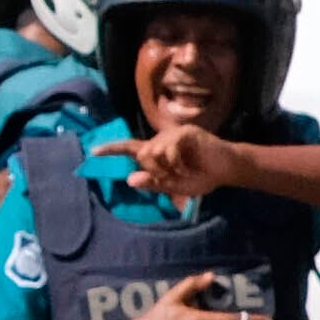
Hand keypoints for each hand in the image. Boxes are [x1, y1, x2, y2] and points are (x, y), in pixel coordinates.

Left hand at [116, 125, 249, 202]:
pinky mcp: (186, 133)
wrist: (227, 170)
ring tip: (183, 171)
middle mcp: (161, 140)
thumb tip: (130, 179)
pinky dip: (177, 163)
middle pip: (142, 155)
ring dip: (166, 168)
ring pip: (153, 152)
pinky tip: (188, 167)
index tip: (93, 152)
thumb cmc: (201, 177)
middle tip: (172, 178)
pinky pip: (169, 149)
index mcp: (157, 152)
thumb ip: (154, 183)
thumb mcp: (175, 186)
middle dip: (154, 171)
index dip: (112, 150)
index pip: (130, 149)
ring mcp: (173, 134)